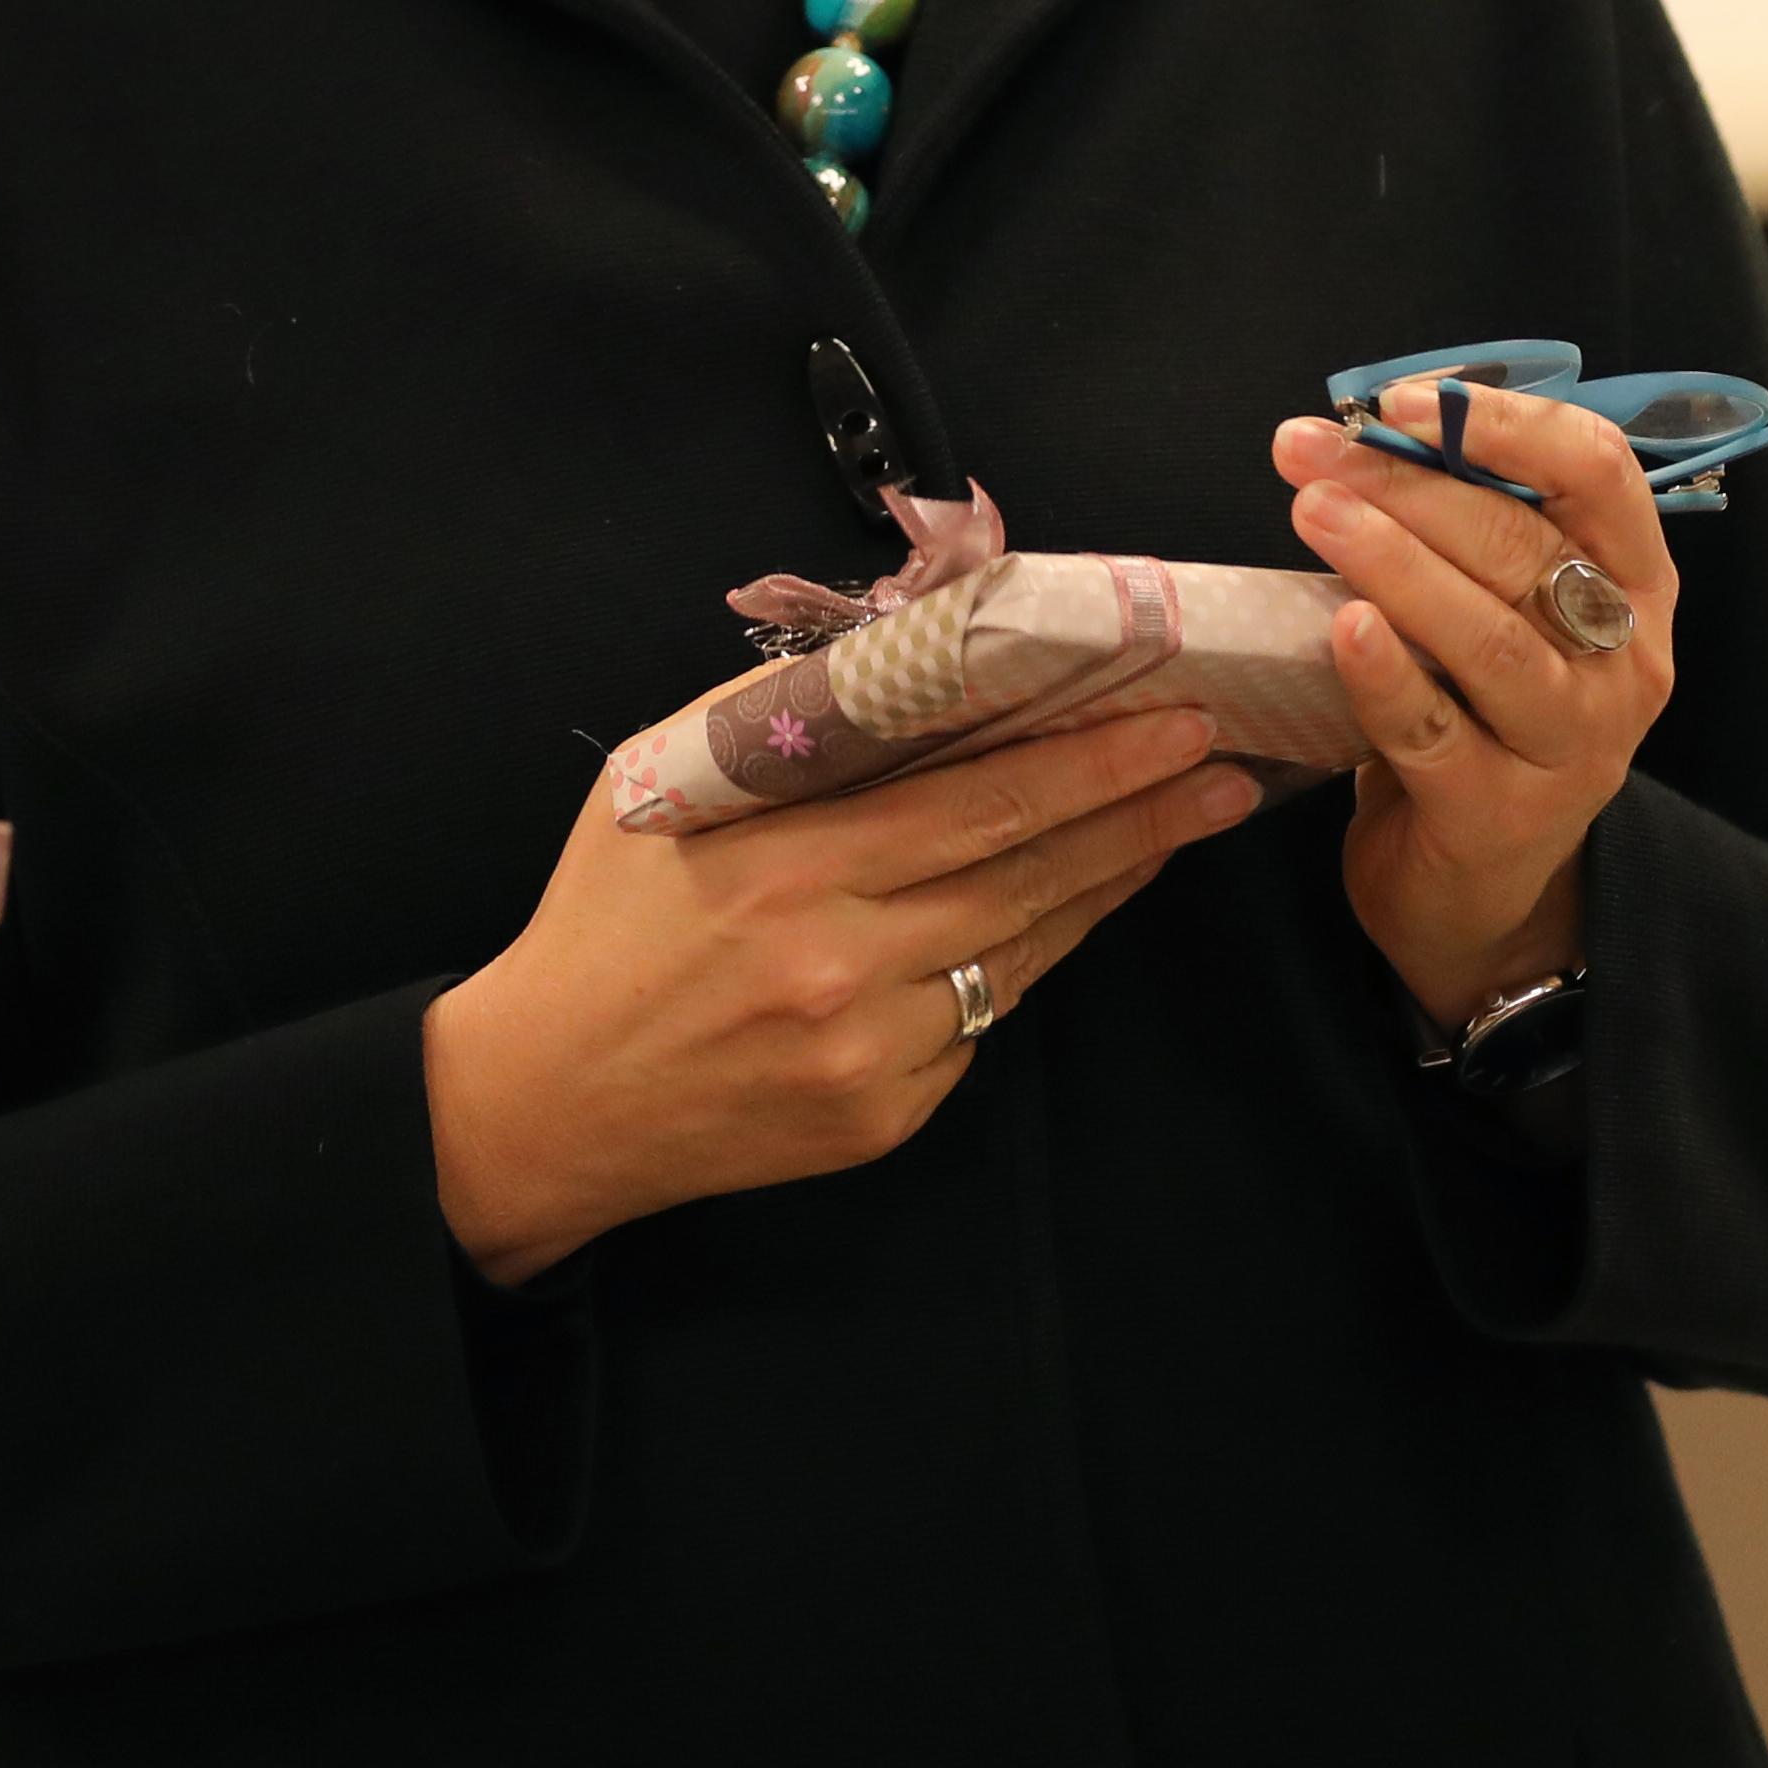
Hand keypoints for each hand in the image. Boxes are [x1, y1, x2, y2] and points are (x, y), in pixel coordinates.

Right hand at [418, 703, 1256, 1285]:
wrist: (543, 1100)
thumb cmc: (601, 920)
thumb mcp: (663, 784)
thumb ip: (780, 721)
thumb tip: (904, 651)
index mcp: (790, 868)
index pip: (983, 803)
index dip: (1094, 761)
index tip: (1173, 718)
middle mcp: (844, 964)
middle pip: (1032, 873)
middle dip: (1144, 814)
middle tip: (1224, 766)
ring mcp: (873, 1051)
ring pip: (1025, 949)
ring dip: (1111, 880)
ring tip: (1179, 822)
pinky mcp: (884, 1115)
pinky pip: (981, 1021)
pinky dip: (1024, 956)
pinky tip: (1064, 908)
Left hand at [1269, 379, 1680, 1030]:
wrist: (1476, 891)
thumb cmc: (1481, 718)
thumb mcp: (1500, 614)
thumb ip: (1467, 530)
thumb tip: (1364, 429)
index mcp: (1635, 585)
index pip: (1600, 472)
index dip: (1506, 423)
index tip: (1402, 400)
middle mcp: (1625, 661)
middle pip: (1524, 546)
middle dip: (1408, 485)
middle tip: (1310, 451)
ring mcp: (1573, 744)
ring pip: (1490, 636)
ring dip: (1395, 563)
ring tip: (1311, 511)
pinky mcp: (1501, 814)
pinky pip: (1437, 730)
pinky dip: (1386, 674)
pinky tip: (1342, 627)